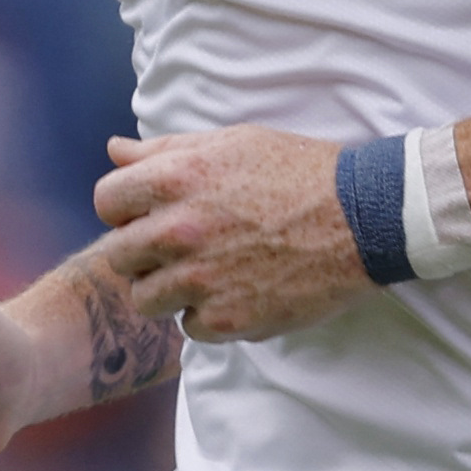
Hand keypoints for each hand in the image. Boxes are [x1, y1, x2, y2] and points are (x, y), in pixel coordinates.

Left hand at [91, 129, 372, 342]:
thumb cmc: (299, 172)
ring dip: (170, 289)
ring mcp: (201, 280)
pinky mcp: (227, 319)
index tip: (148, 214)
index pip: (106, 201)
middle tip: (180, 247)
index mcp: (176, 179)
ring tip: (208, 272)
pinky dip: (208, 315)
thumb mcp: (231, 143)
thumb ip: (164, 151)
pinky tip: (237, 290)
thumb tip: (115, 150)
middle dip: (143, 252)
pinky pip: (189, 327)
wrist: (364, 218)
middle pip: (119, 257)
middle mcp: (180, 231)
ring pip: (147, 299)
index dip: (126, 207)